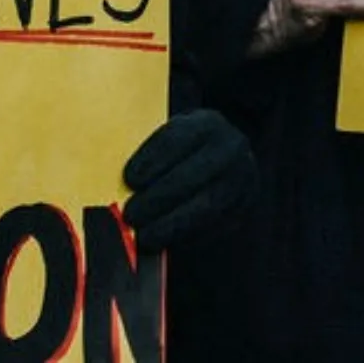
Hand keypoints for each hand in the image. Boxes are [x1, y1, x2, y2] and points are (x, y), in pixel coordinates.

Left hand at [122, 109, 256, 252]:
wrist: (227, 159)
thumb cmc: (185, 151)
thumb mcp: (172, 138)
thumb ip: (149, 155)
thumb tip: (121, 184)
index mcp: (207, 124)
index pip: (176, 140)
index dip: (151, 160)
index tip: (129, 179)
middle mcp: (230, 148)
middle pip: (190, 176)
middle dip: (157, 199)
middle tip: (131, 215)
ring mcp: (241, 180)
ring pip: (205, 207)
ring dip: (170, 225)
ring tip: (144, 236)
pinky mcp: (242, 208)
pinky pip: (213, 226)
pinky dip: (185, 237)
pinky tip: (164, 240)